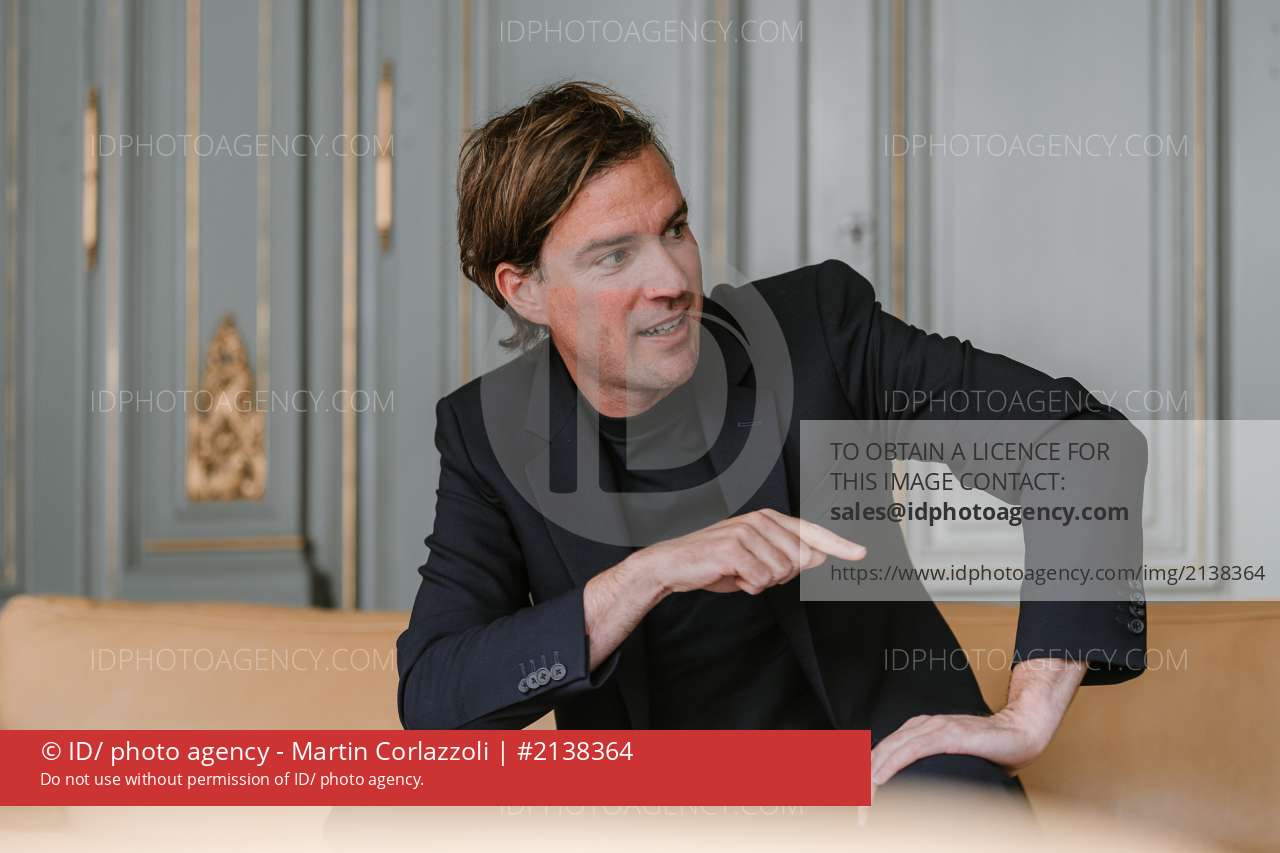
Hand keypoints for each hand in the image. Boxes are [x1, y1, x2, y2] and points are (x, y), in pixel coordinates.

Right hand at [627, 508, 866, 595]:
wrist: (673, 564)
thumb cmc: (716, 562)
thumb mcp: (755, 559)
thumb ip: (787, 557)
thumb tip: (818, 558)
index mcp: (768, 518)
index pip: (810, 532)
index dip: (838, 545)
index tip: (862, 553)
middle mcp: (760, 520)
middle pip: (797, 562)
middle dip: (776, 576)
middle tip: (748, 571)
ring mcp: (747, 531)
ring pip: (780, 573)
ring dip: (759, 582)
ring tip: (736, 572)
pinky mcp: (735, 548)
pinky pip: (761, 581)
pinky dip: (746, 586)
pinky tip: (729, 575)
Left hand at [870, 657, 1086, 786]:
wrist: (1021, 731)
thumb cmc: (990, 749)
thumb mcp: (953, 760)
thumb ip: (933, 769)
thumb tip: (919, 796)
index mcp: (918, 730)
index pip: (883, 752)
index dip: (866, 776)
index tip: (858, 802)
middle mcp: (921, 726)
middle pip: (880, 752)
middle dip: (863, 782)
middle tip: (858, 811)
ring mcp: (934, 727)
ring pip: (891, 750)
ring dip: (872, 777)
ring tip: (862, 801)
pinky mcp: (949, 734)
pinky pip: (912, 748)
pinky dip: (892, 763)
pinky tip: (879, 777)